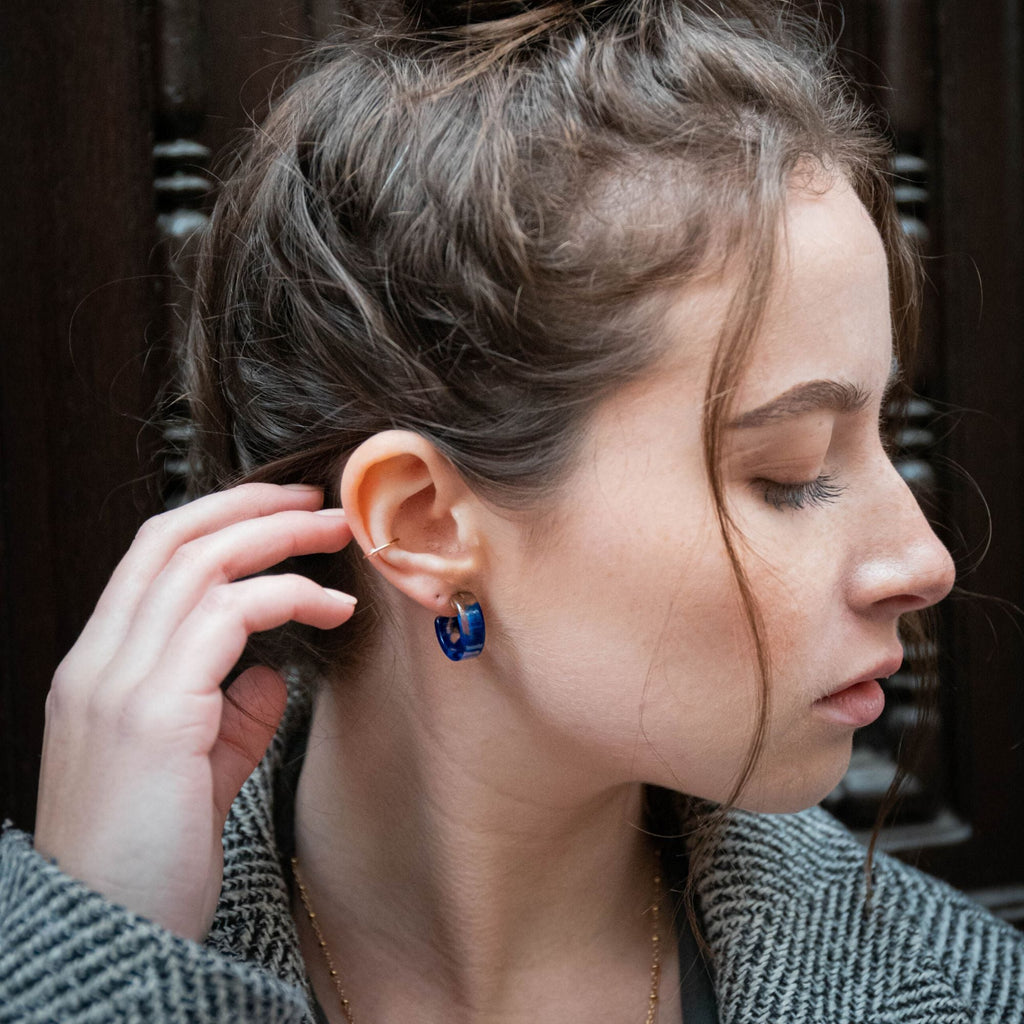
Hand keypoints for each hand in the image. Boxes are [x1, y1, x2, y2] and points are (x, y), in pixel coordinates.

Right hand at [33, 483, 355, 940]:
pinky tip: (333, 609)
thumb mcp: (195, 771)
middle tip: (318, 503)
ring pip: (198, 564)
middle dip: (251, 507)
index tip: (283, 510)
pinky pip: (227, 616)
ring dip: (277, 538)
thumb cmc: (152, 860)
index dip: (220, 519)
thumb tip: (273, 673)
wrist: (112, 938)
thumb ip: (229, 715)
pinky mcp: (154, 714)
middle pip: (172, 540)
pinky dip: (288, 596)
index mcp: (99, 670)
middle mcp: (98, 664)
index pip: (151, 558)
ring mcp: (118, 685)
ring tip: (336, 536)